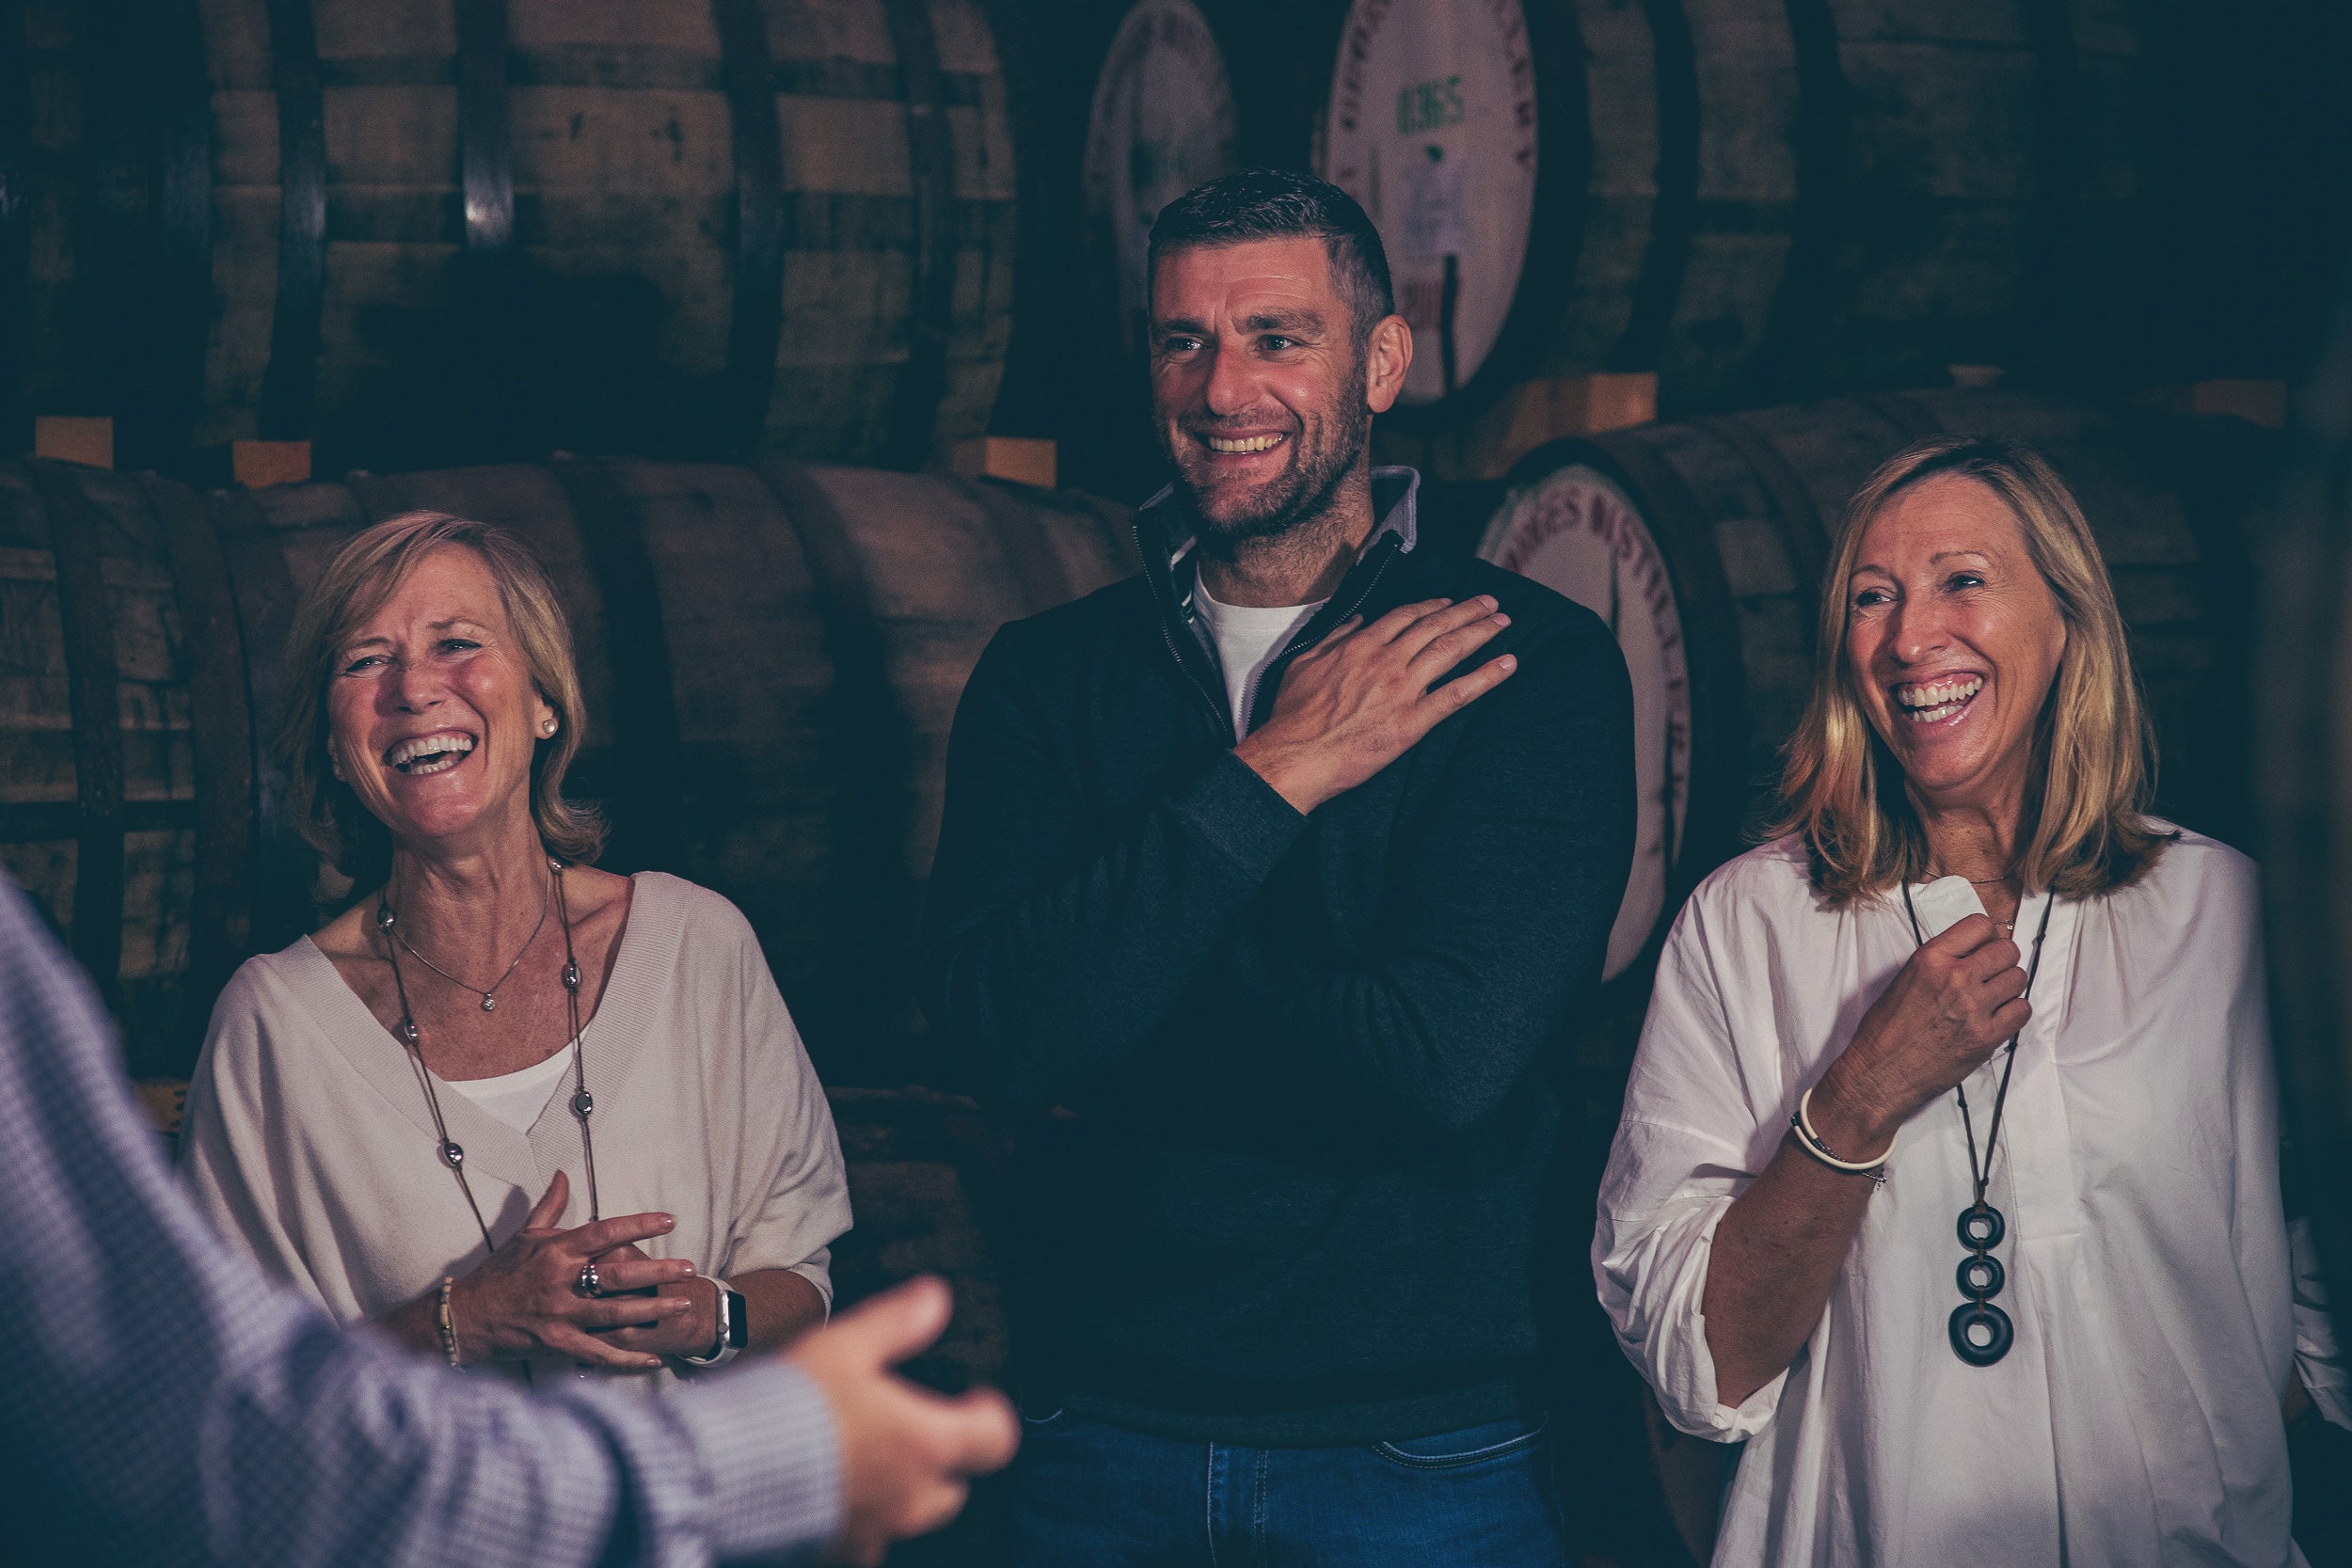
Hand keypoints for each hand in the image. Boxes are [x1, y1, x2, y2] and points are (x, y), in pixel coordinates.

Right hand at [449, 1171, 698, 1368]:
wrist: (467, 1316)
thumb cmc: (500, 1273)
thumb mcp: (524, 1235)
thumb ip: (551, 1206)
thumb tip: (563, 1173)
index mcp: (556, 1251)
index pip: (605, 1231)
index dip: (639, 1225)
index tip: (669, 1220)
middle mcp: (561, 1281)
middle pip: (617, 1275)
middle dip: (657, 1271)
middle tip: (689, 1267)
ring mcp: (560, 1315)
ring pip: (615, 1313)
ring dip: (652, 1309)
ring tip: (682, 1303)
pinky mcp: (557, 1345)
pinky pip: (598, 1353)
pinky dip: (626, 1358)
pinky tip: (653, 1357)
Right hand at [788, 1277, 1019, 1565]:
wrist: (723, 1471)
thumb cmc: (792, 1403)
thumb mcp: (846, 1346)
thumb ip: (898, 1322)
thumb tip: (937, 1298)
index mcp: (926, 1443)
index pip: (995, 1439)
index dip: (990, 1414)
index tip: (974, 1395)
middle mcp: (910, 1497)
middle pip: (954, 1485)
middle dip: (944, 1456)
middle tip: (917, 1424)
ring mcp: (873, 1529)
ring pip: (909, 1515)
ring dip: (902, 1489)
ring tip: (871, 1455)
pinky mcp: (835, 1550)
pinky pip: (865, 1540)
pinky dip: (861, 1517)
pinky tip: (834, 1489)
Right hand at [1234, 596, 1515, 813]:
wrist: (1298, 754)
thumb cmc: (1294, 716)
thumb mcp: (1302, 664)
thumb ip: (1332, 639)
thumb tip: (1354, 622)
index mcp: (1360, 645)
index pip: (1405, 617)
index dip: (1431, 606)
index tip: (1448, 602)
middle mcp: (1387, 660)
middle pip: (1435, 626)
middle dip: (1467, 611)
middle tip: (1490, 603)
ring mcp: (1403, 689)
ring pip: (1451, 650)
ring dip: (1481, 632)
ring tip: (1504, 623)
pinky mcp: (1414, 721)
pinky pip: (1458, 693)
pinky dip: (1486, 676)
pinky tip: (1507, 664)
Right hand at [1812, 914, 2029, 1154]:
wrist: (1879, 1073)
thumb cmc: (1885, 1029)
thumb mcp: (1904, 979)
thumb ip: (1941, 960)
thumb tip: (1978, 948)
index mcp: (1930, 958)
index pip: (1980, 925)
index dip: (1987, 935)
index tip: (1983, 947)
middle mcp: (1954, 977)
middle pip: (2007, 950)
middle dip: (2002, 959)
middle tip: (1991, 973)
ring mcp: (1973, 1008)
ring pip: (2018, 978)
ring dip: (2009, 986)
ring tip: (1992, 997)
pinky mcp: (1986, 1037)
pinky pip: (2022, 1010)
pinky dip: (2014, 1012)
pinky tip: (1996, 1017)